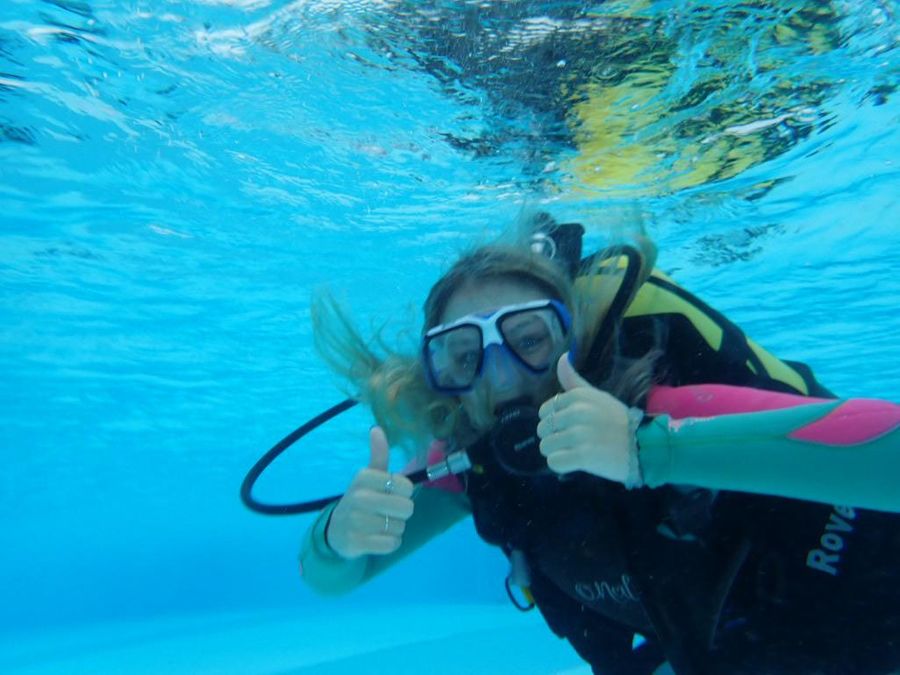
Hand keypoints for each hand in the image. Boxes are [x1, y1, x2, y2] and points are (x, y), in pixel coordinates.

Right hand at [326, 426, 414, 558]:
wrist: (336, 530)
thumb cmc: (361, 499)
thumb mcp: (368, 476)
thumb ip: (378, 454)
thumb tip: (376, 429)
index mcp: (363, 477)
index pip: (406, 486)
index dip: (404, 492)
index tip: (392, 493)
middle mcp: (358, 497)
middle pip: (406, 508)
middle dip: (402, 512)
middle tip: (388, 511)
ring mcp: (356, 521)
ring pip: (399, 527)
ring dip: (395, 529)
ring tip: (380, 524)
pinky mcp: (356, 542)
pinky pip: (391, 545)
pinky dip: (390, 543)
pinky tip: (378, 538)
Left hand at [537, 353, 634, 482]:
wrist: (644, 446)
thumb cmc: (618, 421)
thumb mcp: (597, 396)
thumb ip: (574, 380)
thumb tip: (562, 357)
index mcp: (578, 396)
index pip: (544, 411)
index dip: (554, 422)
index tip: (571, 426)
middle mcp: (576, 413)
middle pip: (543, 430)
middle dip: (555, 438)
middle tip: (576, 442)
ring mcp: (579, 435)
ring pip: (546, 447)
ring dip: (558, 452)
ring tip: (576, 452)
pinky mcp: (583, 456)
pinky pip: (554, 462)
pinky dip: (562, 465)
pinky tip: (576, 462)